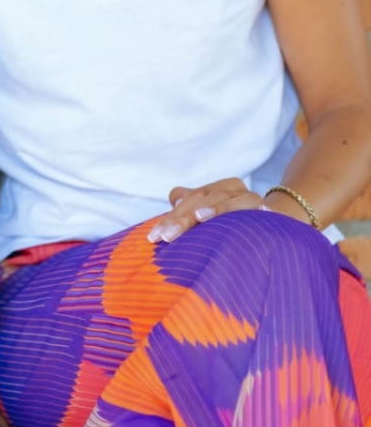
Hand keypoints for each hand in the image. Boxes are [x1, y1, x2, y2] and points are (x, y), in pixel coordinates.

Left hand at [147, 177, 262, 242]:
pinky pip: (254, 205)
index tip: (153, 238)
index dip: (170, 216)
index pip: (187, 198)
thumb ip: (186, 211)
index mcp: (213, 190)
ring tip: (199, 217)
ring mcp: (248, 197)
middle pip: (202, 197)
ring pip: (226, 197)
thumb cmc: (230, 228)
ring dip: (214, 207)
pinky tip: (242, 214)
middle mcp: (230, 188)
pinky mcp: (265, 208)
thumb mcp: (204, 221)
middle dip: (182, 218)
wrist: (273, 231)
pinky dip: (247, 208)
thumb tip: (175, 200)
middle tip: (166, 237)